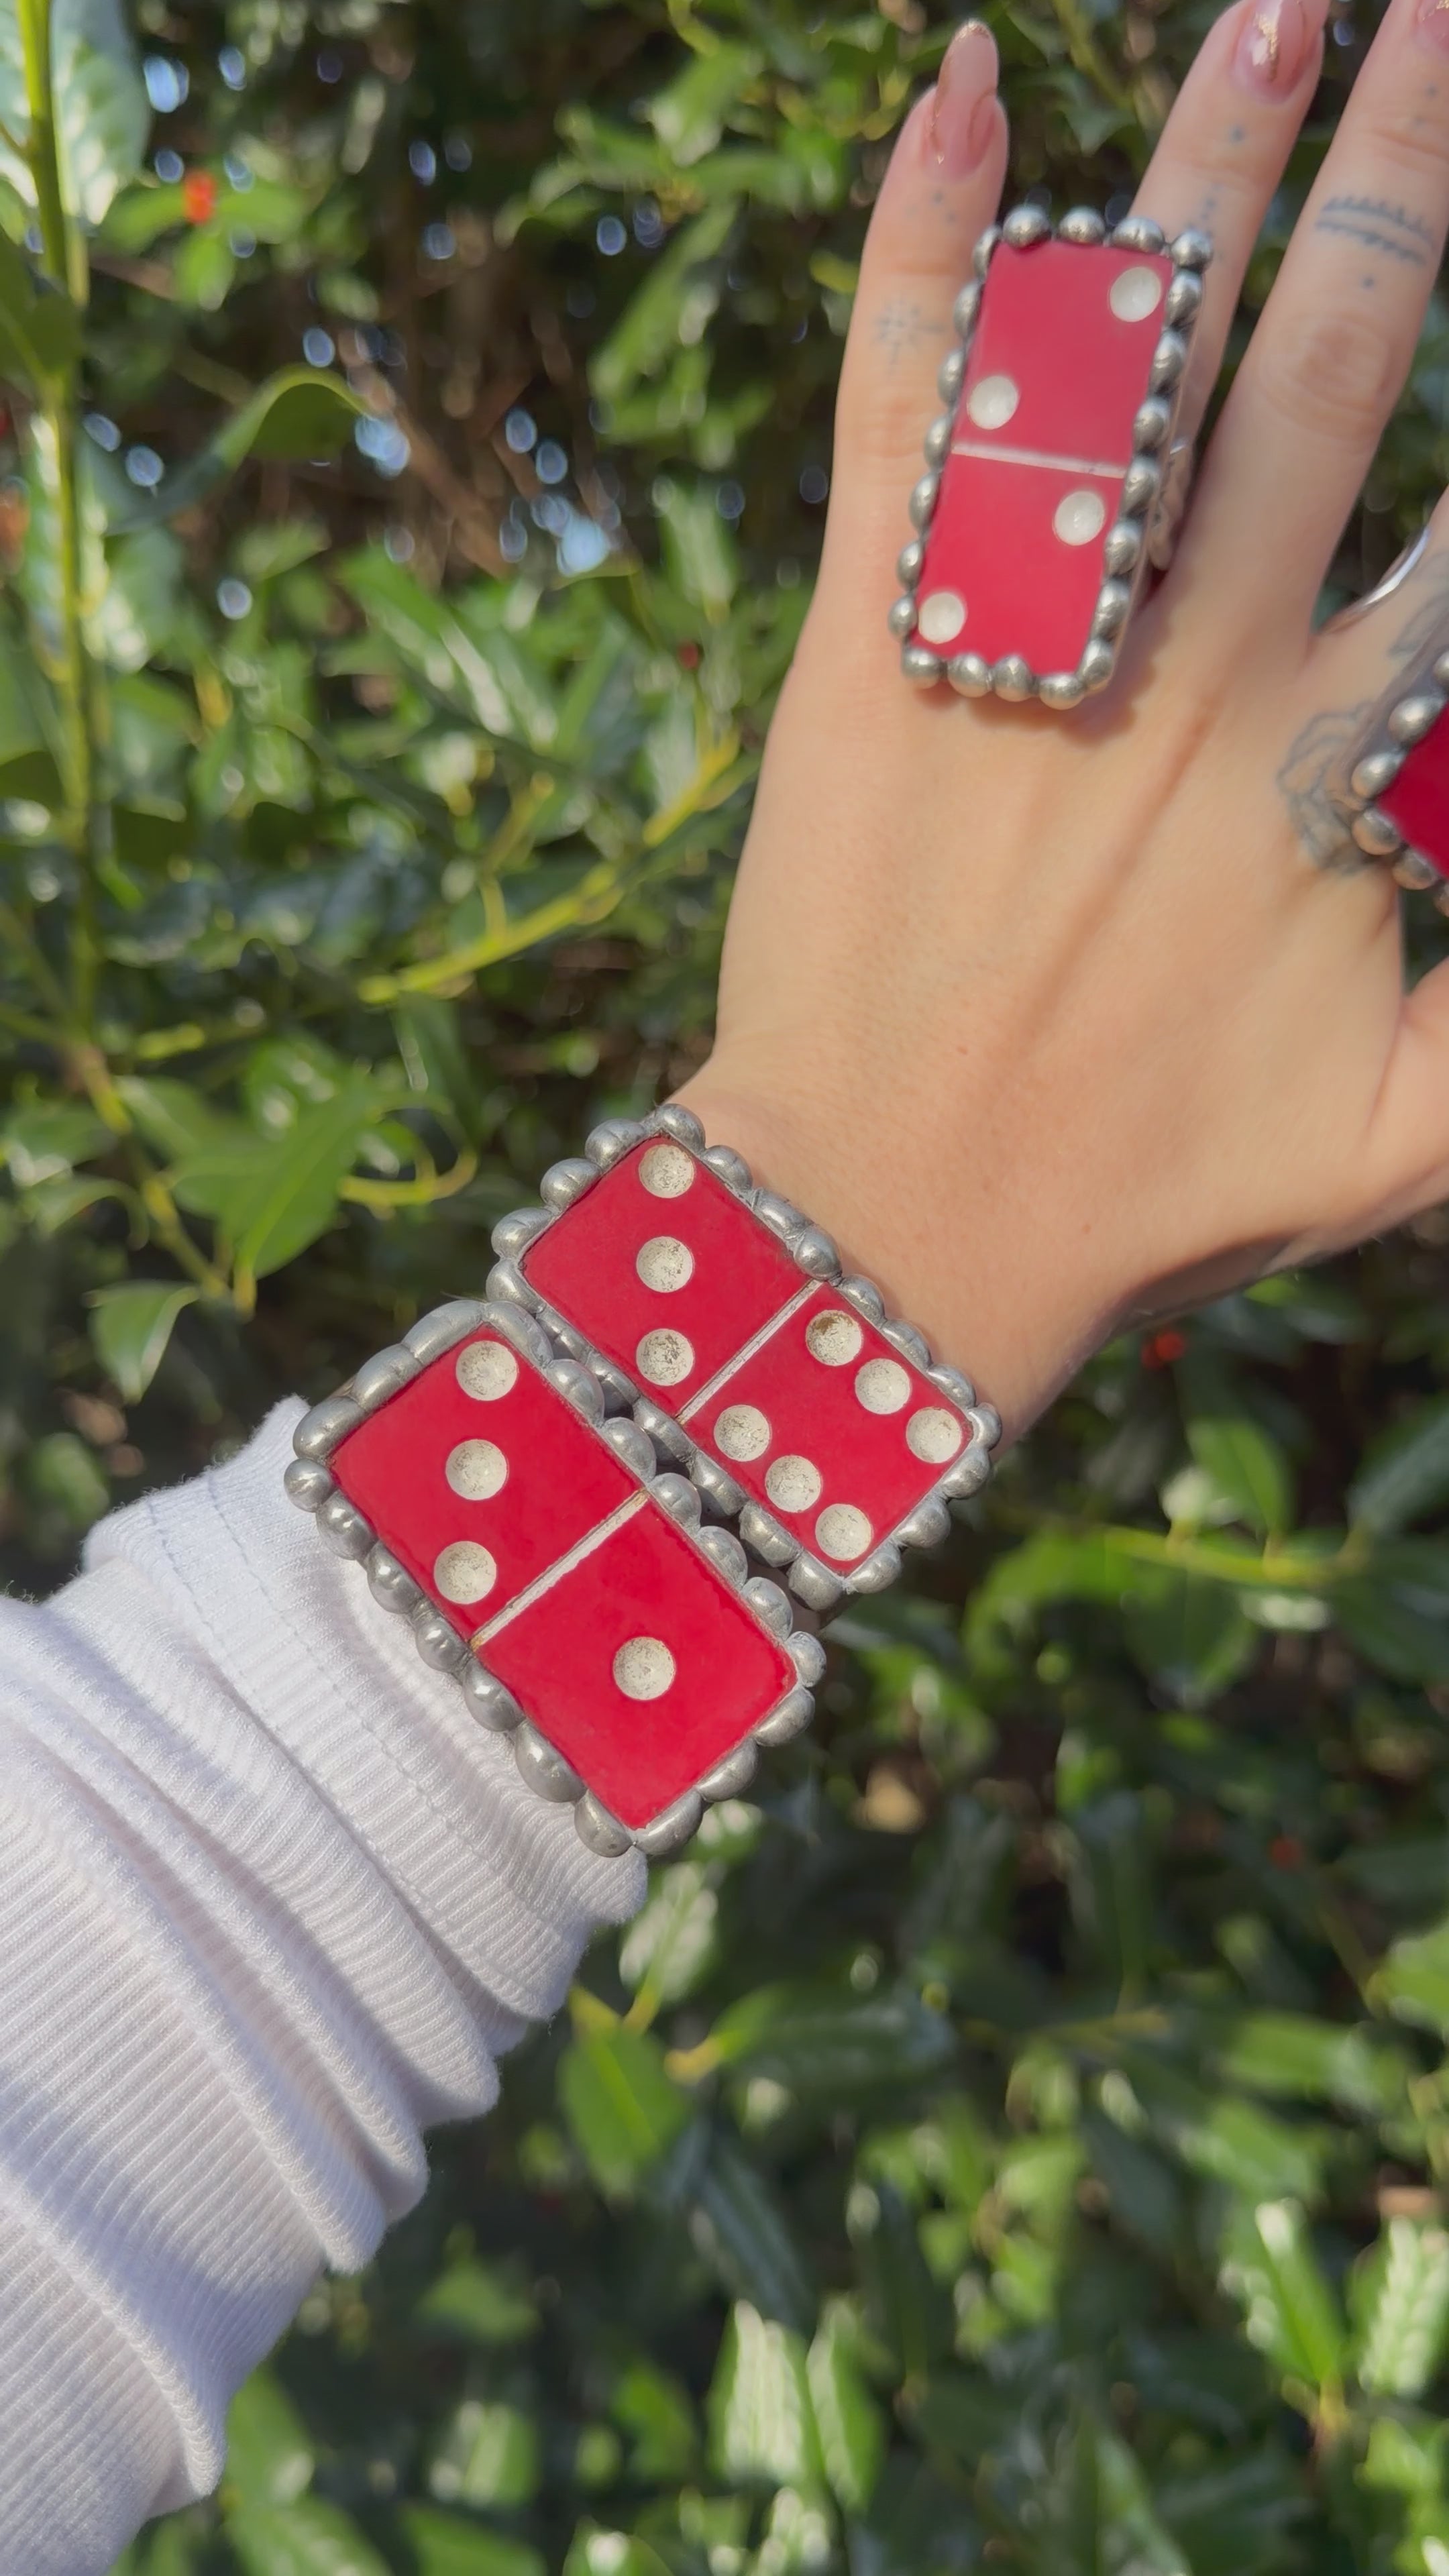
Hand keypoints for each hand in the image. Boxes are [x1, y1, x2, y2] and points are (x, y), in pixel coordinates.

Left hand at [677, 0, 1448, 1439]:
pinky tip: (956, 90)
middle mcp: (1199, 674)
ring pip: (1138, 353)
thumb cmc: (1150, 1197)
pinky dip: (925, 245)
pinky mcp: (866, 653)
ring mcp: (1031, 652)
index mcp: (1336, 770)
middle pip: (1342, 366)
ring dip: (1217, 157)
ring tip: (1288, 4)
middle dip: (1416, 176)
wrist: (890, 1237)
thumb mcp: (1404, 1137)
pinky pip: (898, 412)